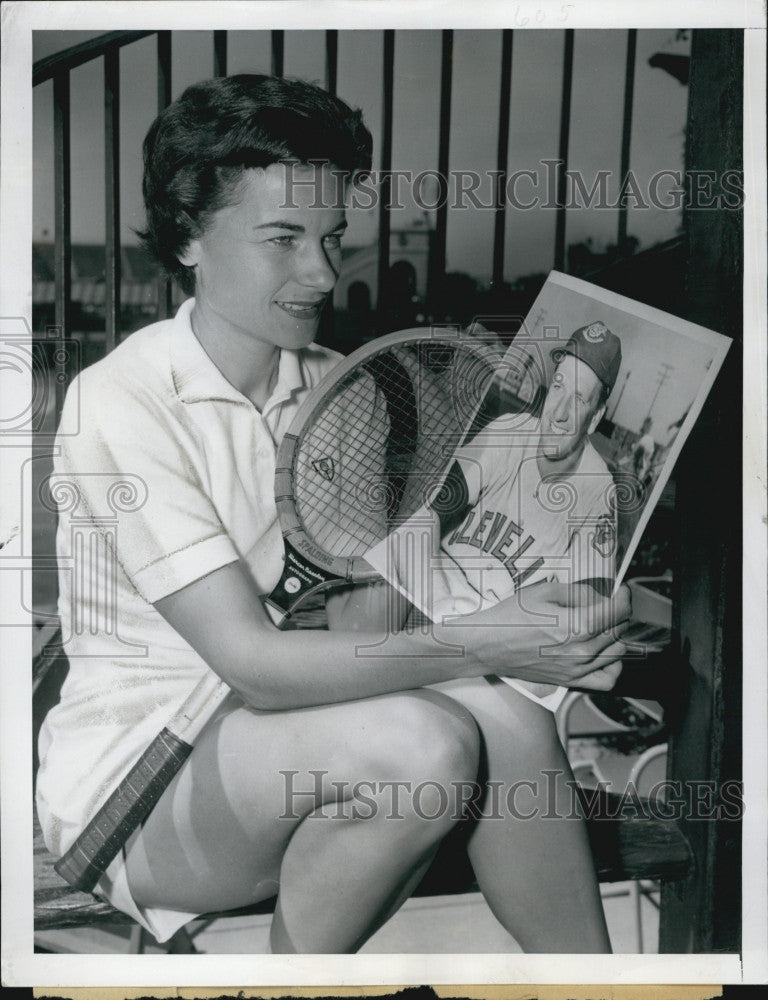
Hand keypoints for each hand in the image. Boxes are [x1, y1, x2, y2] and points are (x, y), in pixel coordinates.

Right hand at [446, 580, 630, 689]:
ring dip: (615, 634)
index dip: (624, 596)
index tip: (621, 590)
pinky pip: (607, 678)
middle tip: (605, 603)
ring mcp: (577, 669)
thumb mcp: (544, 591)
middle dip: (617, 612)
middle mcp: (581, 651)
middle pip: (619, 629)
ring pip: (617, 651)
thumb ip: (579, 593)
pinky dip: (614, 665)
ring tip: (601, 624)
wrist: (488, 645)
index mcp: (576, 625)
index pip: (619, 611)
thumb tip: (601, 598)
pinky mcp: (571, 681)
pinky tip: (604, 652)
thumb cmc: (511, 616)